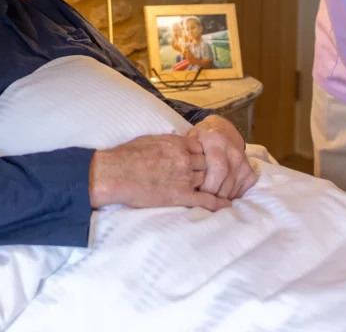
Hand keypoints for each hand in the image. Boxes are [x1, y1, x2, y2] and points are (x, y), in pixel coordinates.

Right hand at [89, 134, 230, 211]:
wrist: (117, 173)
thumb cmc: (128, 155)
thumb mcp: (151, 139)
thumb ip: (167, 141)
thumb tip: (172, 141)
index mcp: (178, 143)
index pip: (204, 147)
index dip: (208, 154)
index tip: (211, 160)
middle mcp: (185, 158)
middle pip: (211, 162)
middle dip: (215, 169)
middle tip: (223, 176)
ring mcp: (184, 177)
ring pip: (210, 179)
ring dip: (218, 185)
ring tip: (228, 190)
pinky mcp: (179, 195)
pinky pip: (205, 199)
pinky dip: (217, 202)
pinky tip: (226, 205)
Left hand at [187, 116, 256, 198]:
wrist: (222, 131)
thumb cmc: (201, 142)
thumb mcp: (191, 142)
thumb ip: (187, 157)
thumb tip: (182, 179)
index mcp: (216, 141)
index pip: (218, 169)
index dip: (208, 186)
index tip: (198, 191)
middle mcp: (233, 150)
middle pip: (225, 183)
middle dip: (213, 195)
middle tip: (203, 197)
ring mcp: (243, 161)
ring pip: (232, 190)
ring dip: (220, 198)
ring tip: (209, 195)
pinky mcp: (249, 171)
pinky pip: (240, 192)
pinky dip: (229, 196)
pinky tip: (220, 191)